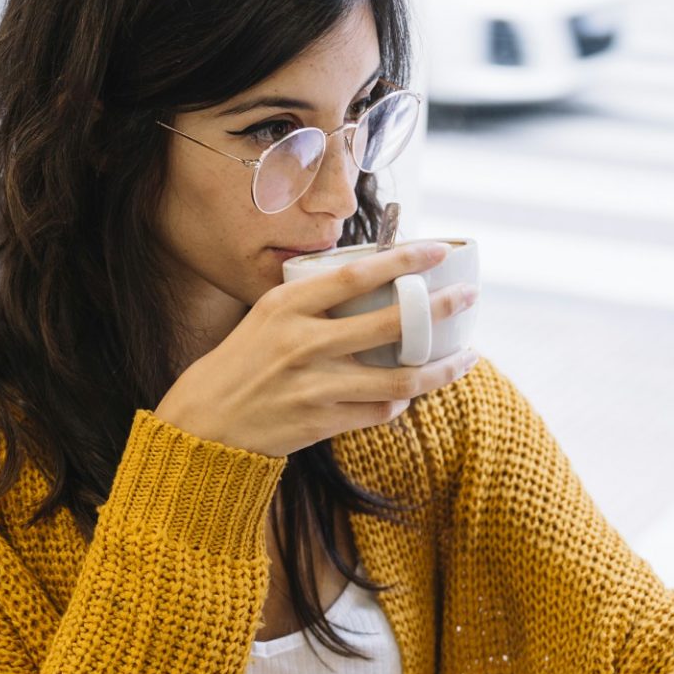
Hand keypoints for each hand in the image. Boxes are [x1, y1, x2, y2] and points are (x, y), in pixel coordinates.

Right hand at [154, 241, 479, 456]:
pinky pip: (379, 410)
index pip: (355, 274)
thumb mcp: (265, 318)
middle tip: (467, 296)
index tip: (436, 250)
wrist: (205, 424)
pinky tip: (413, 390)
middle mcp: (303, 342)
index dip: (402, 259)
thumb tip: (367, 284)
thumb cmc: (239, 364)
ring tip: (466, 355)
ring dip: (440, 367)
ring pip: (398, 377)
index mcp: (286, 306)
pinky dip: (401, 400)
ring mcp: (315, 385)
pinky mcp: (322, 421)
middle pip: (389, 322)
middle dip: (438, 307)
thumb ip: (311, 305)